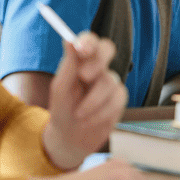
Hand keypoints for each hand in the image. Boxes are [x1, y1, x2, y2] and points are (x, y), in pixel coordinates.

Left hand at [41, 33, 126, 169]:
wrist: (71, 139)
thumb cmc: (62, 110)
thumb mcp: (60, 89)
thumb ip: (68, 65)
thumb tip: (68, 40)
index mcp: (80, 62)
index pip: (89, 41)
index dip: (89, 40)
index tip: (82, 48)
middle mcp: (97, 68)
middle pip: (107, 48)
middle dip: (97, 62)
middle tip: (84, 76)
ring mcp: (110, 82)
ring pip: (110, 80)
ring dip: (92, 100)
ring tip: (78, 115)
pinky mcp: (119, 98)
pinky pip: (117, 99)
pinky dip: (100, 112)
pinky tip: (89, 120)